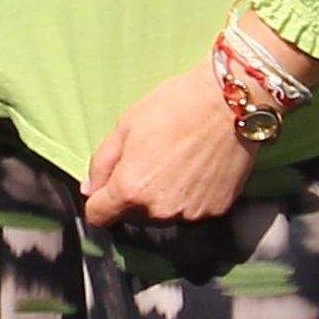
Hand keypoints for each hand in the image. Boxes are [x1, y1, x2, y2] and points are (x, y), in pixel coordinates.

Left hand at [80, 64, 251, 227]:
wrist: (229, 102)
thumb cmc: (175, 106)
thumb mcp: (125, 125)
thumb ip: (101, 163)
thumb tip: (89, 190)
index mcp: (130, 189)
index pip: (99, 216)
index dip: (100, 201)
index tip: (108, 187)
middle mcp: (159, 209)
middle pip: (133, 216)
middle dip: (134, 195)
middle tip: (151, 160)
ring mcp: (190, 214)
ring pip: (163, 215)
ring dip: (163, 198)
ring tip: (177, 162)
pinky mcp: (216, 210)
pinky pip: (192, 211)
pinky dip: (190, 196)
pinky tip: (197, 169)